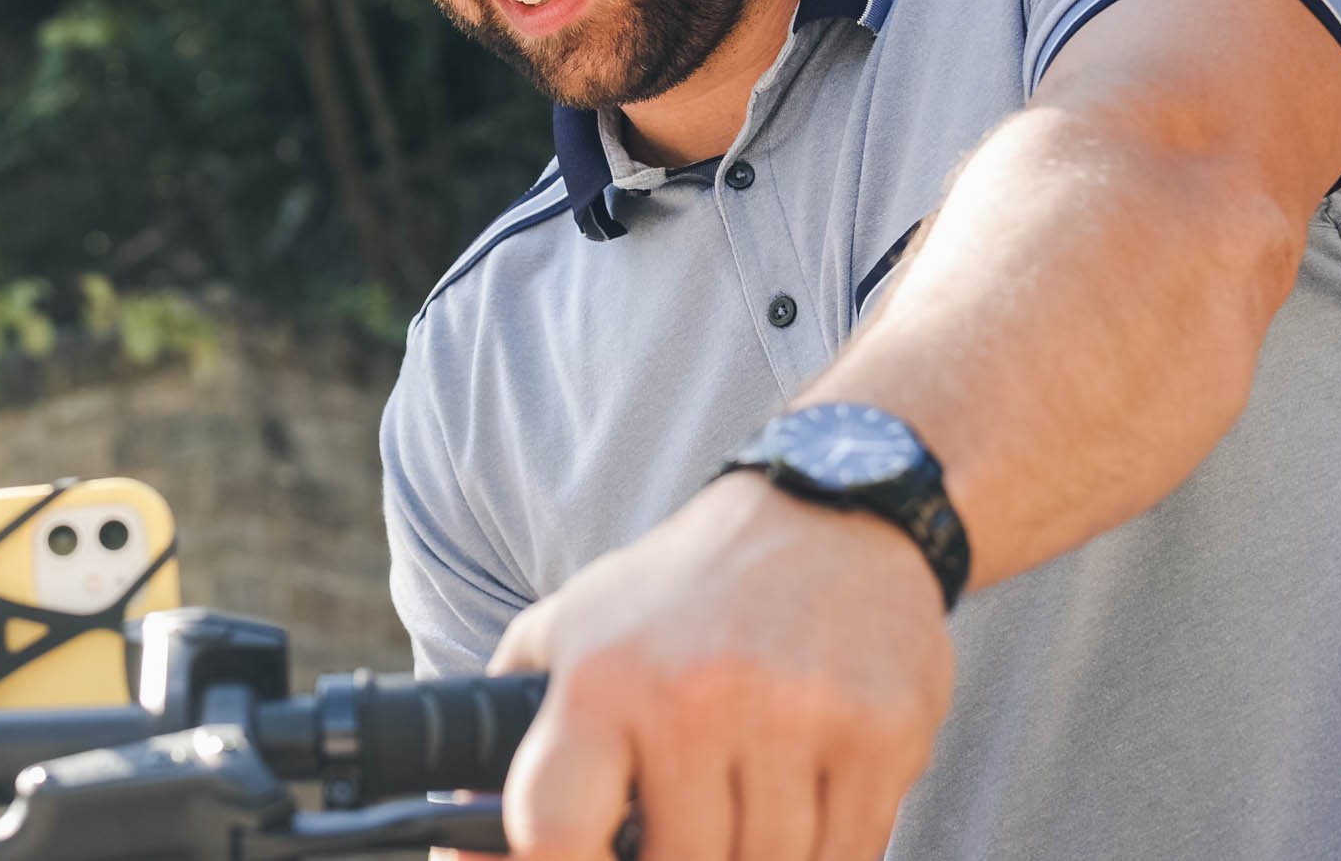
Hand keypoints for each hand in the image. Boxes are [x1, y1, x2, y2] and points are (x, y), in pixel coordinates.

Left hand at [483, 473, 953, 860]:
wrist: (828, 514)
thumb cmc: (681, 593)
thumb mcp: (570, 631)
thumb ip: (513, 734)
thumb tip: (460, 848)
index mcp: (602, 679)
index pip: (551, 827)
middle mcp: (694, 698)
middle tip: (679, 833)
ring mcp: (794, 720)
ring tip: (737, 818)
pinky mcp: (879, 736)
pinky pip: (848, 855)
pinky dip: (822, 853)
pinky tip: (802, 812)